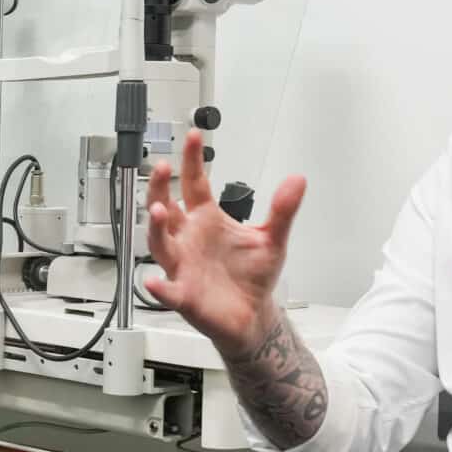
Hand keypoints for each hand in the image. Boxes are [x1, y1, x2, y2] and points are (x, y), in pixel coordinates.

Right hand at [140, 129, 306, 352]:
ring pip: (160, 242)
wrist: (252, 314)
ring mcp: (183, 265)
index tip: (193, 136)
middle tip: (162, 168)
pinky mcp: (184, 294)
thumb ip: (283, 210)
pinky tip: (154, 281)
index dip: (192, 160)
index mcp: (207, 220)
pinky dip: (159, 287)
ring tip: (158, 212)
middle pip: (165, 207)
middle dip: (160, 188)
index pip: (194, 183)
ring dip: (155, 227)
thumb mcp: (272, 238)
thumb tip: (298, 180)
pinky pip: (167, 289)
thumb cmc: (252, 276)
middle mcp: (188, 238)